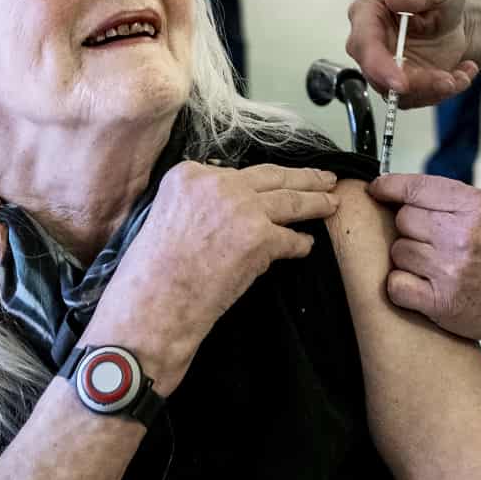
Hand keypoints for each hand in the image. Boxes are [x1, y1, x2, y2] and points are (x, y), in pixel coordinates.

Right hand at [87, 162, 339, 391]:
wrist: (151, 307)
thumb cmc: (149, 275)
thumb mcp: (163, 217)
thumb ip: (196, 203)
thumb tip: (226, 209)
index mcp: (188, 175)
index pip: (235, 172)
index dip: (256, 183)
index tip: (273, 184)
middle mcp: (217, 183)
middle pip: (271, 176)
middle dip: (303, 177)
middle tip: (324, 178)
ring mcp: (242, 208)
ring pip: (290, 200)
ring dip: (315, 202)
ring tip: (331, 203)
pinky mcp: (260, 237)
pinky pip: (290, 239)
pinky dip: (300, 245)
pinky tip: (305, 247)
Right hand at [345, 0, 480, 107]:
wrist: (454, 13)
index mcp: (368, 12)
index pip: (364, 43)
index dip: (378, 66)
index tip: (401, 83)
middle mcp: (370, 43)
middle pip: (378, 76)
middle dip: (415, 84)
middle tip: (447, 80)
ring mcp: (386, 65)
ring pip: (399, 94)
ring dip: (434, 90)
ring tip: (462, 74)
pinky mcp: (404, 81)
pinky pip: (420, 97)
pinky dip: (445, 90)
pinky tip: (464, 72)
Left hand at [371, 174, 480, 342]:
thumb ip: (449, 197)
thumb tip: (398, 190)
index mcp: (476, 208)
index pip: (416, 187)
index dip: (389, 186)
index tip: (377, 189)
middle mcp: (462, 236)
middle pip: (403, 219)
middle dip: (411, 228)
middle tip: (431, 240)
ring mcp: (450, 271)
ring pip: (397, 251)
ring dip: (408, 257)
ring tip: (433, 264)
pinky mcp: (441, 303)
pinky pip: (395, 284)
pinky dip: (402, 285)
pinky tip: (421, 284)